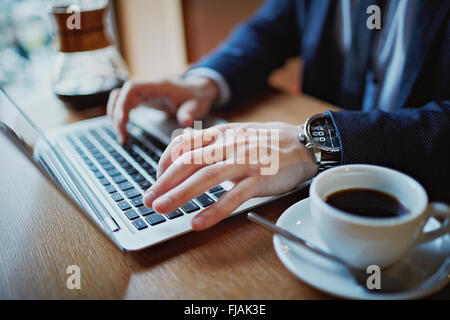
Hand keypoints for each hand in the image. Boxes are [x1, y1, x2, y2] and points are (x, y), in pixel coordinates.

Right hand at [107, 76, 218, 143]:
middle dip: (117, 115)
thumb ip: (191, 113)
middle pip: (121, 95)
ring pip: (119, 99)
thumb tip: (185, 122)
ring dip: (116, 116)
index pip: (131, 89)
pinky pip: (126, 104)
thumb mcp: (197, 105)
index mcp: (158, 86)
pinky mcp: (144, 99)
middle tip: (123, 138)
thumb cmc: (197, 97)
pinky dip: (122, 116)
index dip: (122, 104)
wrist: (199, 90)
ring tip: (123, 137)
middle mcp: (148, 87)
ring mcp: (144, 92)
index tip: (123, 124)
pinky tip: (125, 131)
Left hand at [142, 122, 317, 229]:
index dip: (165, 162)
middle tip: (147, 200)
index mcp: (219, 134)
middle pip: (189, 161)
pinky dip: (215, 208)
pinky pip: (235, 195)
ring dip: (181, 193)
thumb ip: (209, 146)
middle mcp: (228, 144)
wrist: (300, 143)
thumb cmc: (264, 143)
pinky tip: (199, 221)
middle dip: (164, 182)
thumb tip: (183, 157)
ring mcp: (244, 160)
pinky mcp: (260, 176)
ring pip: (207, 176)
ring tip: (162, 209)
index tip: (157, 180)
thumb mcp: (233, 137)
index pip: (183, 144)